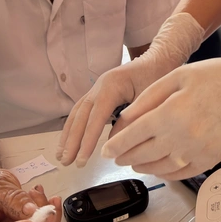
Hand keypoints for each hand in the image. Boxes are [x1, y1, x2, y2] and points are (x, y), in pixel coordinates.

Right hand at [57, 12, 205, 167]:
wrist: (159, 59)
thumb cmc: (157, 76)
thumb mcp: (148, 99)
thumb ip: (131, 120)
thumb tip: (114, 143)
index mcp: (111, 85)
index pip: (95, 116)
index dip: (87, 140)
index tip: (81, 159)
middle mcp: (99, 86)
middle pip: (81, 115)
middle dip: (72, 140)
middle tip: (66, 162)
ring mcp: (97, 88)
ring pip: (77, 113)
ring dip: (68, 135)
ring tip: (61, 156)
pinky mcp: (98, 93)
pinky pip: (81, 111)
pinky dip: (74, 127)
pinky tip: (69, 140)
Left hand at [102, 37, 220, 179]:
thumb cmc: (214, 77)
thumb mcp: (174, 77)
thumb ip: (146, 99)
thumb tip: (124, 120)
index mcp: (169, 114)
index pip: (131, 137)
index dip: (114, 145)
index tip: (106, 150)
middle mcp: (181, 138)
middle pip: (141, 155)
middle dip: (125, 157)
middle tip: (117, 155)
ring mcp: (196, 152)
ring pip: (158, 168)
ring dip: (142, 166)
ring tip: (134, 160)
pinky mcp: (209, 161)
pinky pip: (179, 174)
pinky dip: (164, 173)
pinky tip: (157, 166)